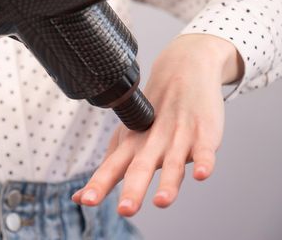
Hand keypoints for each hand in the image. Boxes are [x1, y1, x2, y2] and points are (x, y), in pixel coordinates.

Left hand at [71, 34, 243, 215]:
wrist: (182, 70)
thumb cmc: (151, 114)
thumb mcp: (126, 138)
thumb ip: (108, 169)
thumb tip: (78, 199)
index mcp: (131, 144)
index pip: (111, 167)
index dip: (98, 184)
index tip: (85, 200)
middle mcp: (151, 142)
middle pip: (140, 168)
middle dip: (133, 190)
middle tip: (125, 210)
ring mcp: (178, 137)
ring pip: (172, 163)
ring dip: (167, 183)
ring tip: (161, 202)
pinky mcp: (203, 133)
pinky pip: (203, 149)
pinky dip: (202, 161)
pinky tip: (200, 174)